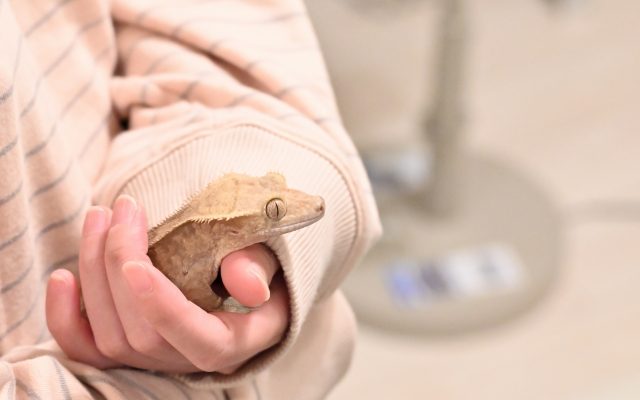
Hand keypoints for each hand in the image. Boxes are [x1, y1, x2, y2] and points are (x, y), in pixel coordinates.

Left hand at [46, 195, 289, 372]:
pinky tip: (62, 278)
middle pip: (142, 334)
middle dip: (121, 265)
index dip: (162, 307)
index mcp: (235, 343)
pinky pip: (88, 350)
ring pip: (110, 337)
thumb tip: (248, 287)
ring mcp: (155, 360)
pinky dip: (65, 319)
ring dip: (94, 273)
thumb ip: (258, 267)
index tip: (134, 265)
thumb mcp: (271, 260)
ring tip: (100, 217)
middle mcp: (190, 361)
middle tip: (122, 209)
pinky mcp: (129, 350)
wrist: (241, 282)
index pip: (200, 342)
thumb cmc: (258, 266)